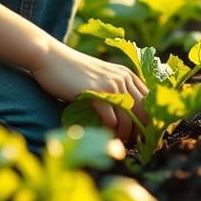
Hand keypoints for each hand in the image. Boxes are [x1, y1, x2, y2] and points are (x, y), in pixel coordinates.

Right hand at [31, 43, 147, 142]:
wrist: (51, 58)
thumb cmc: (73, 72)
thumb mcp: (101, 77)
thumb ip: (115, 90)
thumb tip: (127, 118)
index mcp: (127, 74)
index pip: (150, 101)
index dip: (149, 120)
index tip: (143, 135)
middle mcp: (123, 78)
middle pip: (144, 112)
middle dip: (139, 131)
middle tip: (131, 142)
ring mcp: (110, 84)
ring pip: (129, 119)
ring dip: (124, 135)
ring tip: (116, 141)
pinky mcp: (96, 93)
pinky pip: (111, 120)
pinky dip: (109, 131)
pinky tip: (103, 135)